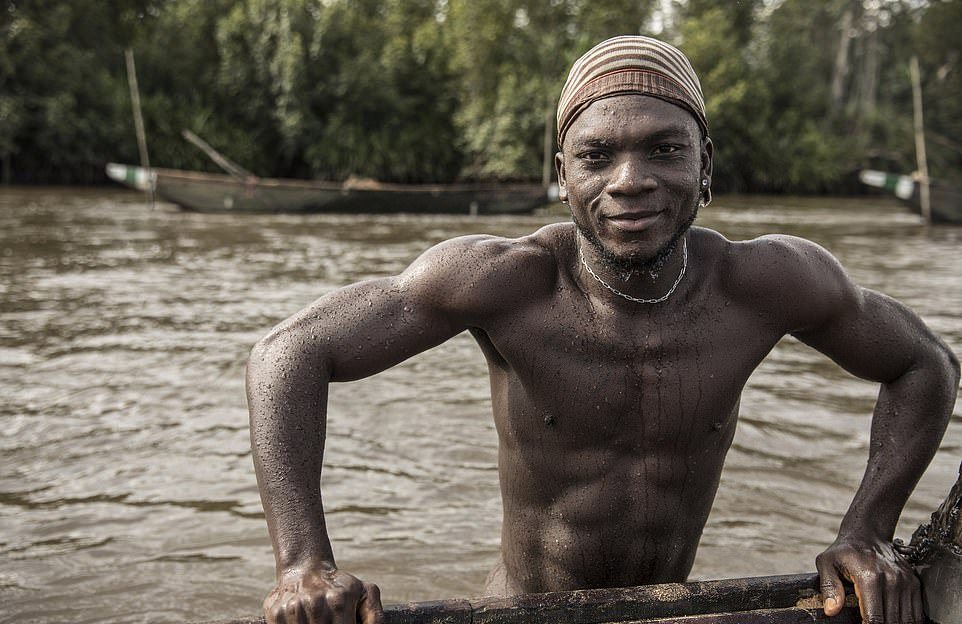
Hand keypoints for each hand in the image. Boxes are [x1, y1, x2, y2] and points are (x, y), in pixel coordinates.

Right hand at [263, 566, 382, 623]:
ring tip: (319, 619)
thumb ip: (375, 616)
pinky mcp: (276, 613)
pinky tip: (304, 620)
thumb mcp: (365, 593)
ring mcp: (294, 609)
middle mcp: (315, 604)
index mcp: (339, 601)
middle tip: (331, 621)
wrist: (305, 568)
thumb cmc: (340, 586)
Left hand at [816, 535, 922, 622]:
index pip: (874, 618)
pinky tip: (894, 619)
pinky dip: (907, 620)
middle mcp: (891, 580)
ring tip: (881, 621)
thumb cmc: (845, 550)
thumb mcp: (827, 563)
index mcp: (869, 577)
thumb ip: (829, 587)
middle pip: (892, 621)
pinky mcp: (914, 582)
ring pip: (907, 619)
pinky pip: (917, 611)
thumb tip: (831, 610)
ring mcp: (905, 581)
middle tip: (870, 623)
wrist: (867, 534)